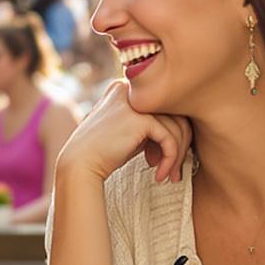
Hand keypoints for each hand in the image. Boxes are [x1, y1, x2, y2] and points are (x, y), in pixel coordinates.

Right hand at [58, 79, 190, 186]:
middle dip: (180, 144)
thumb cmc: (103, 153)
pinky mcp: (141, 118)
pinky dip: (170, 160)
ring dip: (176, 156)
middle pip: (175, 113)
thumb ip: (150, 124)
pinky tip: (159, 175)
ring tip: (168, 175)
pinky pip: (169, 138)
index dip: (170, 134)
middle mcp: (131, 89)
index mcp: (126, 89)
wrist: (79, 166)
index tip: (161, 159)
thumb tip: (184, 131)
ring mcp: (135, 102)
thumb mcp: (128, 132)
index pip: (164, 106)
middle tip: (173, 170)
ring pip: (177, 126)